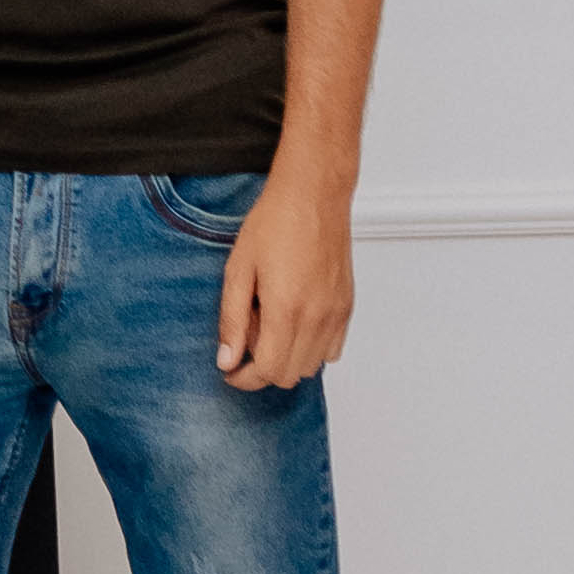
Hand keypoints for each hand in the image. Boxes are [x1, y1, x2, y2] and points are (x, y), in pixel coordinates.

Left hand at [217, 162, 355, 390]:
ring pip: (312, 366)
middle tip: (246, 339)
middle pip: (291, 376)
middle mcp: (317, 317)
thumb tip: (227, 359)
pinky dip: (311, 348)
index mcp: (286, 309)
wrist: (313, 195)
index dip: (245, 378)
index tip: (230, 370)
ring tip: (270, 324)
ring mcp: (336, 313)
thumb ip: (232, 319)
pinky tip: (294, 322)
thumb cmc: (274, 223)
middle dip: (262, 369)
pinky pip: (332, 349)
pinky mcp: (347, 306)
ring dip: (288, 359)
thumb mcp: (238, 269)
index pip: (269, 371)